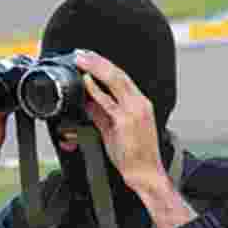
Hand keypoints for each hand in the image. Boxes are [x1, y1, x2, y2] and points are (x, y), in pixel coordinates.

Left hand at [76, 51, 167, 193]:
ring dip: (96, 68)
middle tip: (81, 54)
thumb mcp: (116, 131)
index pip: (122, 78)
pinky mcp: (125, 121)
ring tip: (81, 60)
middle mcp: (140, 104)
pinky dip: (96, 90)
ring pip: (115, 80)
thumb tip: (88, 102)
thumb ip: (101, 115)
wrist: (146, 174)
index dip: (105, 66)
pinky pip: (108, 101)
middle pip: (118, 74)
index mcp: (141, 104)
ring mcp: (134, 112)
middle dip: (98, 61)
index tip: (90, 58)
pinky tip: (87, 82)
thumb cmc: (135, 156)